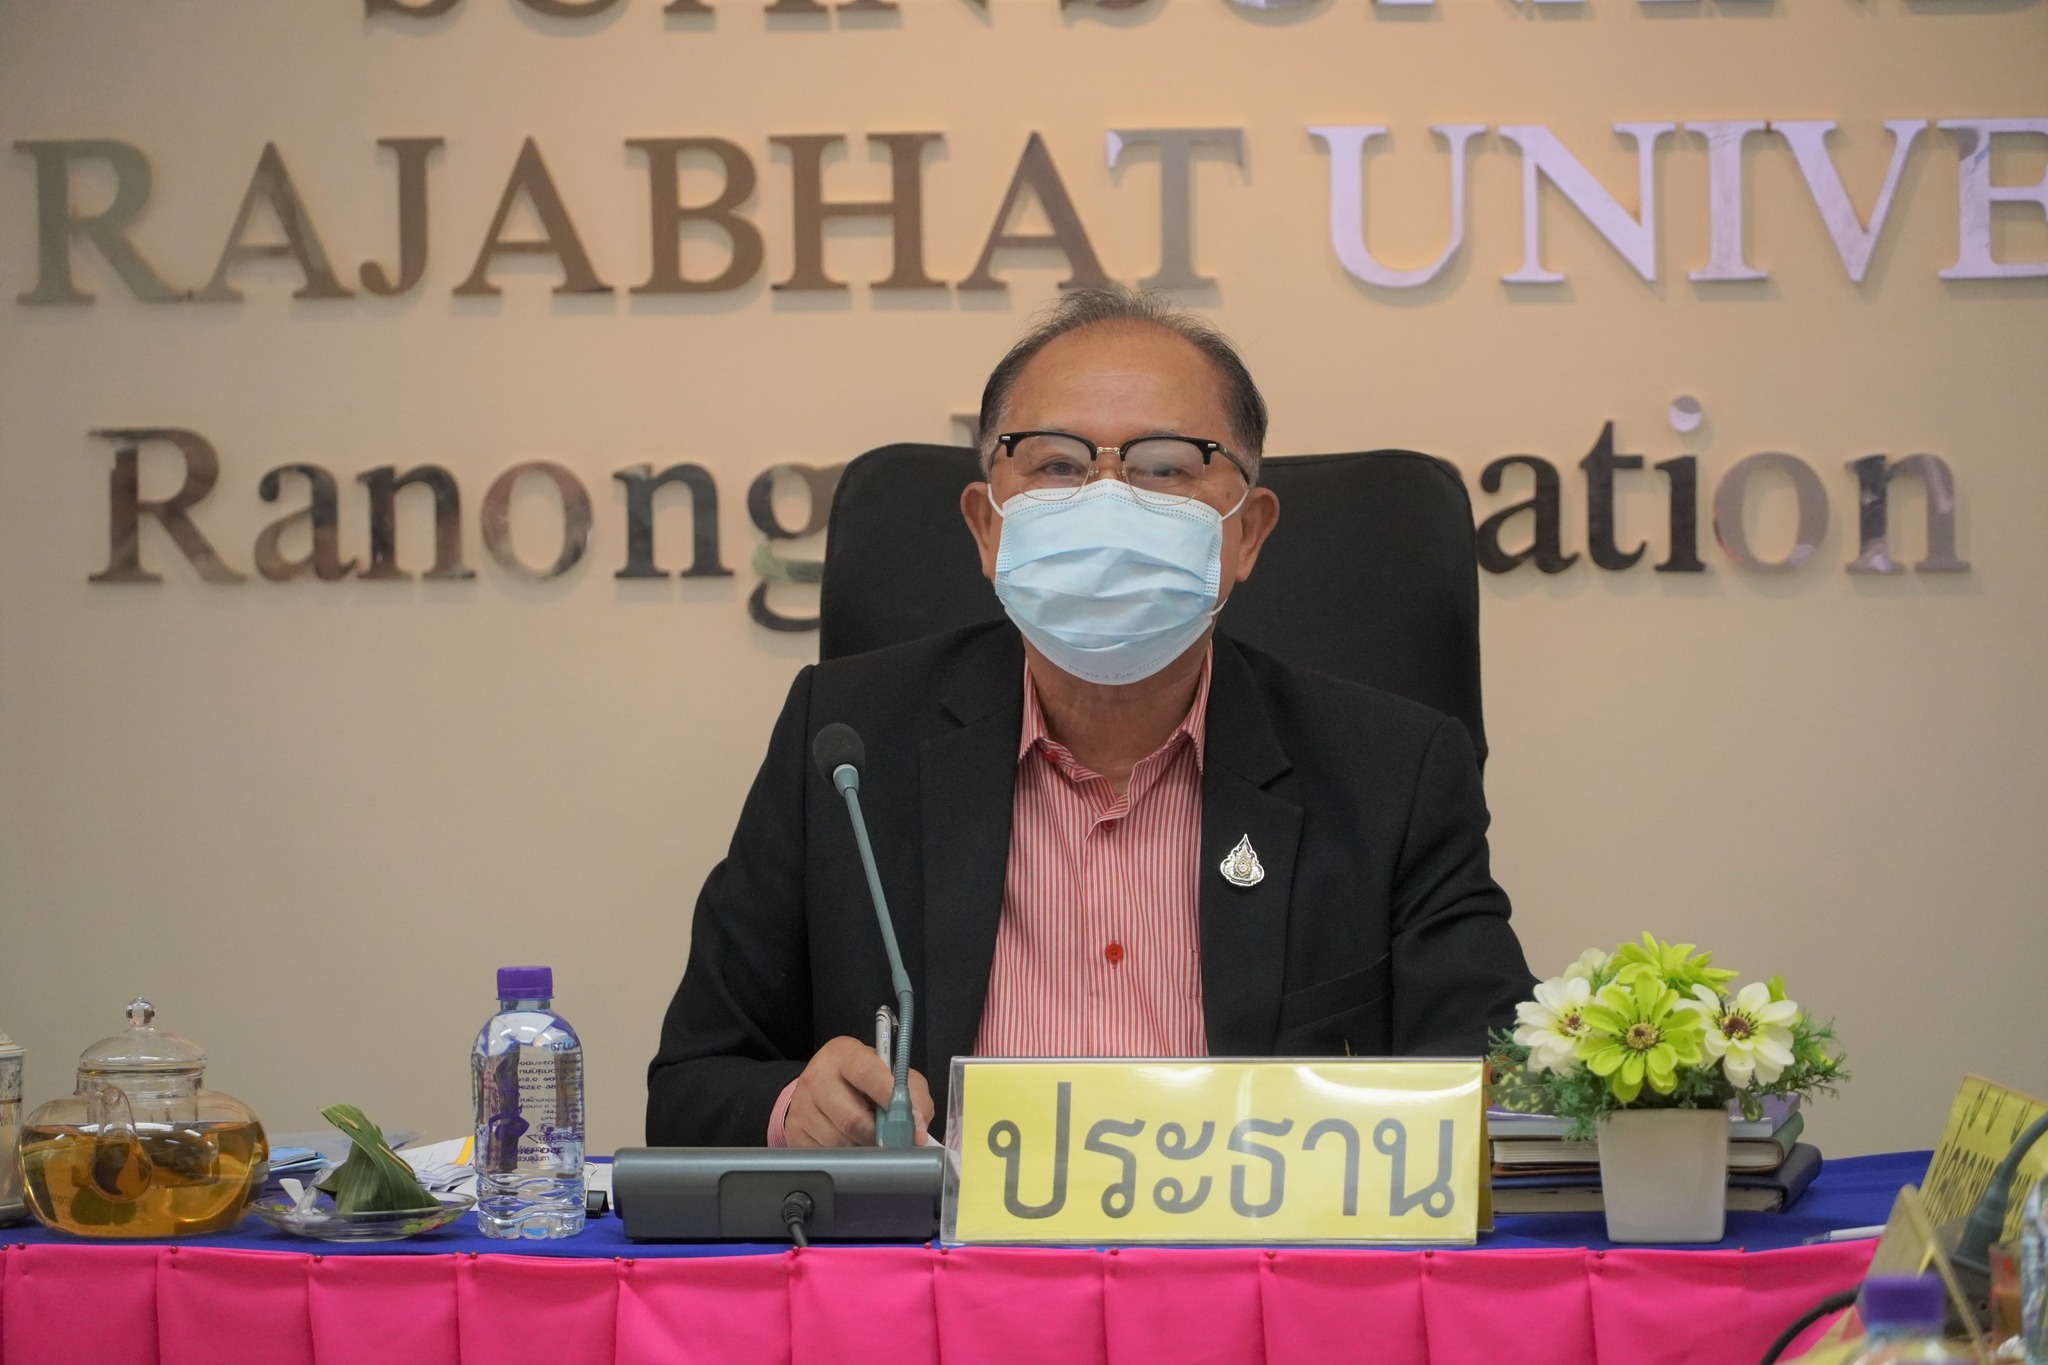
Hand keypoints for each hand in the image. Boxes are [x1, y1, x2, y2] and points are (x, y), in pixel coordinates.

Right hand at [783, 1036, 934, 1147]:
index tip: (911, 1121)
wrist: (820, 1088)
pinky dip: (845, 1157)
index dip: (890, 1097)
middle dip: (879, 1135)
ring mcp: (802, 1106)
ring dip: (862, 1148)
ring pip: (840, 1141)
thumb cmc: (863, 1080)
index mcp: (844, 1054)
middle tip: (894, 1142)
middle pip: (852, 1118)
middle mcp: (817, 1077)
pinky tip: (851, 1145)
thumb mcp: (890, 1074)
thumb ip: (913, 1092)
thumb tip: (919, 1127)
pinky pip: (826, 1155)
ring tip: (870, 1140)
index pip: (867, 1073)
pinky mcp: (795, 1132)